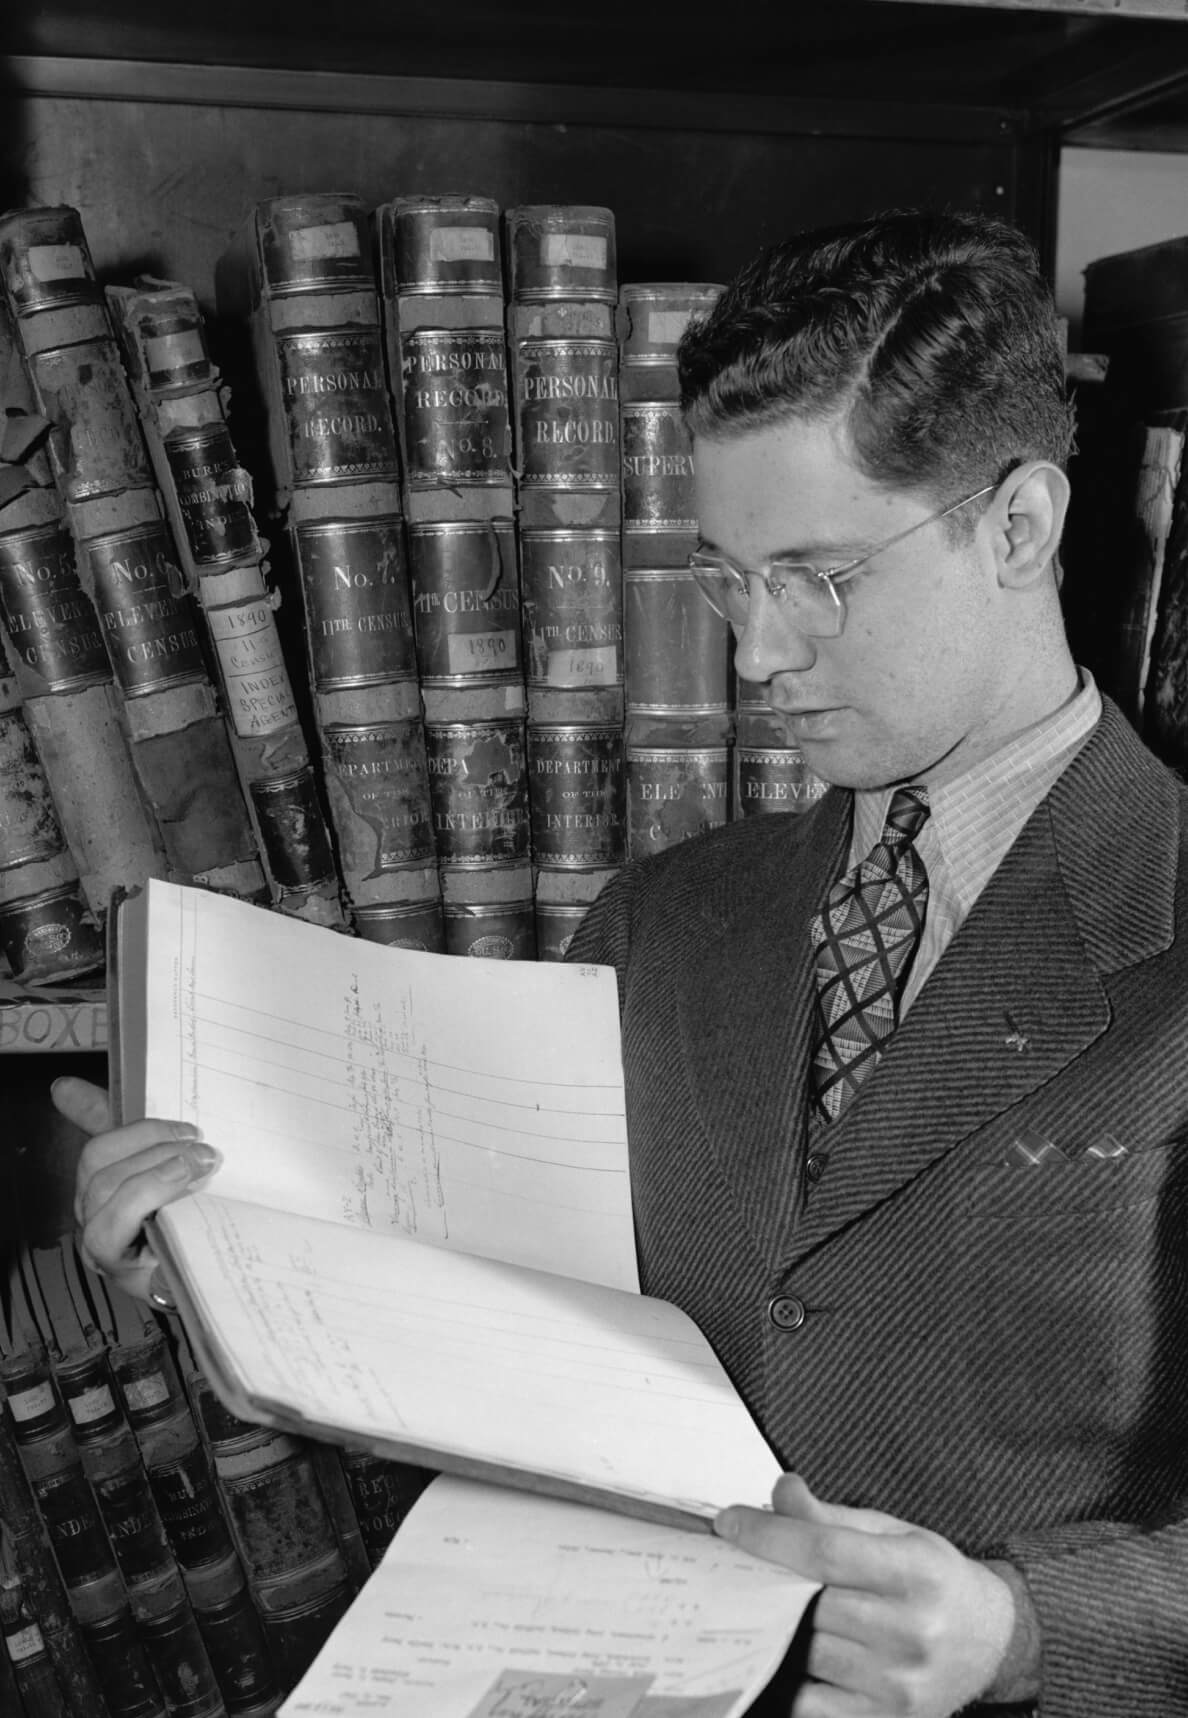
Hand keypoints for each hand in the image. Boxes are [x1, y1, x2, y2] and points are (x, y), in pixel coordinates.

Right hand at [54, 1076, 221, 1303]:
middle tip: (197, 1139)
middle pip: (98, 1160)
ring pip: (106, 1189)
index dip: (89, 1107)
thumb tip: (106, 1090)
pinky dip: (149, 1196)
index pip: (97, 1138)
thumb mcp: (189, 1173)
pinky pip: (114, 1229)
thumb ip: (163, 1135)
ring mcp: (103, 1244)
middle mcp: (96, 1213)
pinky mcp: (121, 1272)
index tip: (75, 1085)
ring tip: (200, 1163)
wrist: (223, 1286)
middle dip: (149, 1140)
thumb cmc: (200, 1227)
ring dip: (155, 1167)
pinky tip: (184, 1186)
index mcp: (109, 1185)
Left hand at [716, 1474, 1018, 1717]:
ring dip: (783, 1627)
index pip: (824, 1550)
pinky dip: (795, 1677)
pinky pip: (811, 1704)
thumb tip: (780, 1494)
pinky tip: (796, 1654)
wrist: (990, 1640)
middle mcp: (912, 1631)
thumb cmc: (935, 1580)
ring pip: (806, 1650)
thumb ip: (831, 1516)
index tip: (730, 1523)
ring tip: (784, 1607)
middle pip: (809, 1602)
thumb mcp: (894, 1532)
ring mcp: (898, 1684)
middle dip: (770, 1579)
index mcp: (916, 1571)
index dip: (768, 1535)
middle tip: (748, 1564)